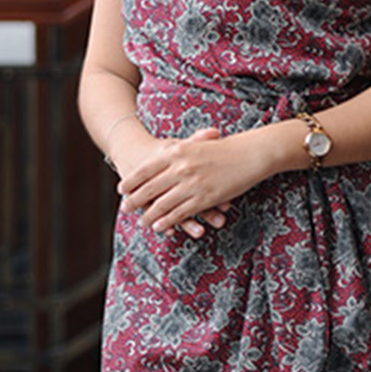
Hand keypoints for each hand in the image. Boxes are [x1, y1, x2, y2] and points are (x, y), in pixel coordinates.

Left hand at [120, 127, 261, 238]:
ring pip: (162, 204)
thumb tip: (157, 157)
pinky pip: (180, 213)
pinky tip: (158, 227)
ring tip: (140, 221)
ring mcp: (191, 184)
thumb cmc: (222, 148)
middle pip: (150, 188)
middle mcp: (180, 167)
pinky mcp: (203, 198)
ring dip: (148, 215)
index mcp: (176, 151)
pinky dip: (166, 221)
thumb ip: (175, 152)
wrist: (249, 153)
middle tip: (124, 208)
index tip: (121, 189)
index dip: (132, 181)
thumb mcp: (194, 145)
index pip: (146, 169)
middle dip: (134, 200)